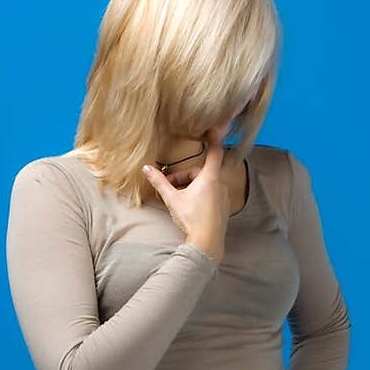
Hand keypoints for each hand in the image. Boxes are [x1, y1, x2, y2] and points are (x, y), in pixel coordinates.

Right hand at [141, 129, 230, 263]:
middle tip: (169, 187)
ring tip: (177, 200)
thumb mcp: (172, 199)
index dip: (215, 137)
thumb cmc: (192, 219)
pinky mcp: (223, 209)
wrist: (207, 244)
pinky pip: (210, 196)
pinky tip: (189, 209)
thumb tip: (146, 168)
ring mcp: (223, 197)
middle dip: (184, 177)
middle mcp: (220, 184)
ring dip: (190, 188)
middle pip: (200, 172)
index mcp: (209, 178)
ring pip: (204, 185)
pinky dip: (199, 197)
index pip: (214, 151)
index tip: (217, 125)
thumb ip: (160, 182)